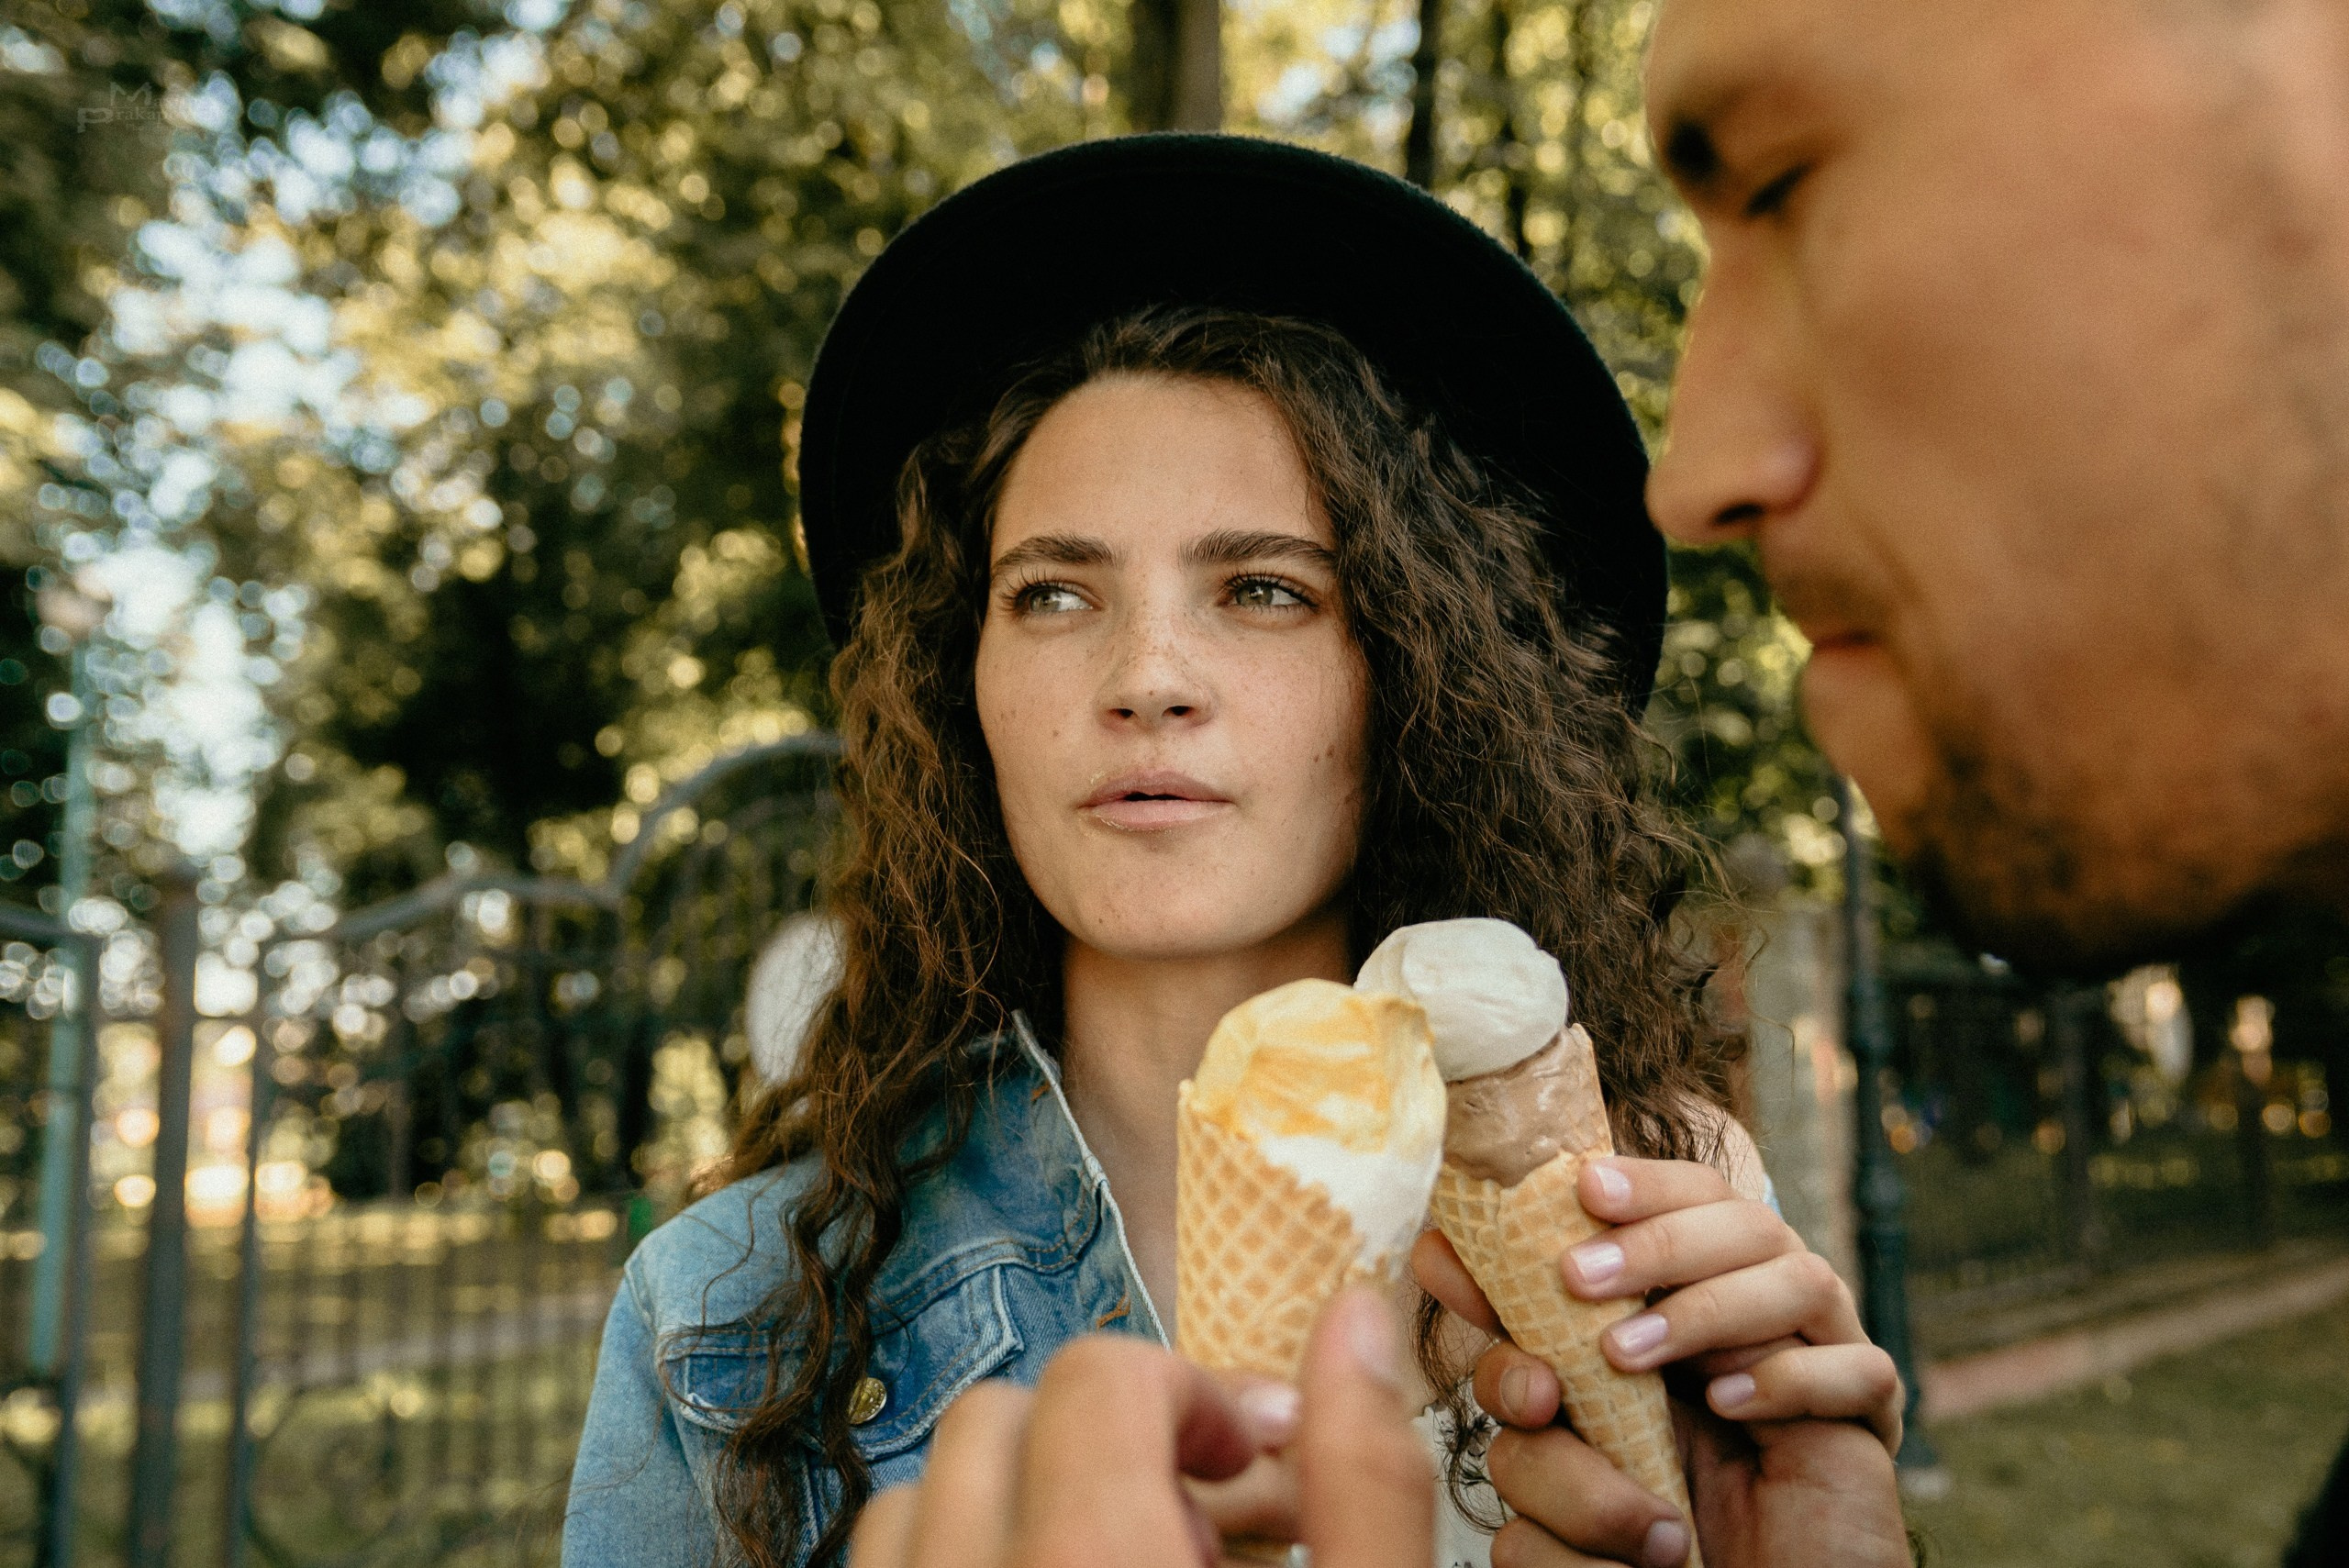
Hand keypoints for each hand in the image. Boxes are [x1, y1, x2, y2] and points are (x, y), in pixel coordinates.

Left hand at [850, 1286, 1432, 1567]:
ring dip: (1010, 1509)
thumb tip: (1355, 1318)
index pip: (1096, 1379)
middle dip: (1101, 1444)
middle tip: (1195, 1528)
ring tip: (1114, 1567)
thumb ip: (1368, 1485)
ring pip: (907, 1507)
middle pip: (994, 1422)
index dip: (1191, 1396)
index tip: (1251, 1463)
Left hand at [1411, 1156, 1909, 1567]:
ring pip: (1800, 1279)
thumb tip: (1438, 1250)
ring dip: (1706, 1311)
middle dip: (1656, 1243)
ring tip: (1627, 1359)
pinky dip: (1792, 1379)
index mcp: (1702, 1283)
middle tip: (1575, 1281)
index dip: (1643, 1183)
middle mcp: (1768, 1304)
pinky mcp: (1868, 1421)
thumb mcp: (1568, 1421)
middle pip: (1744, 1220)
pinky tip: (1731, 1405)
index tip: (1580, 1189)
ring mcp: (1825, 1352)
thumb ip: (1519, 1345)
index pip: (1693, 1197)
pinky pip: (1859, 1373)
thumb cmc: (1643, 1503)